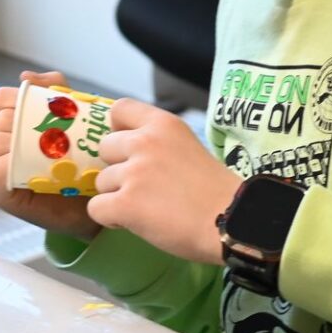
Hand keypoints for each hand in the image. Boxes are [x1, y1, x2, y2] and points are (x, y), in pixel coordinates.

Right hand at [0, 71, 102, 240]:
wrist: (100, 201)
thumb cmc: (86, 162)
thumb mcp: (76, 118)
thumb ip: (57, 91)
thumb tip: (26, 76)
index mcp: (13, 125)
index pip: (1, 99)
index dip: (15, 97)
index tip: (41, 104)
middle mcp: (1, 145)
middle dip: (23, 121)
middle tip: (52, 132)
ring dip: (18, 143)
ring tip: (47, 150)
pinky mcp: (3, 194)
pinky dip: (9, 167)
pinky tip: (29, 168)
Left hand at [90, 97, 240, 263]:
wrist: (235, 223)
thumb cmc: (217, 192)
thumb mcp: (189, 148)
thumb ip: (160, 144)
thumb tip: (131, 153)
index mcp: (163, 125)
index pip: (119, 109)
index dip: (117, 129)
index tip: (127, 148)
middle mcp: (145, 142)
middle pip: (104, 147)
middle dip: (117, 167)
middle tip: (142, 186)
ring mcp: (133, 173)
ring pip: (100, 181)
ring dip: (116, 195)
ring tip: (147, 208)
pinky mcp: (125, 203)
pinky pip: (96, 208)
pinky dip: (110, 219)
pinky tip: (134, 222)